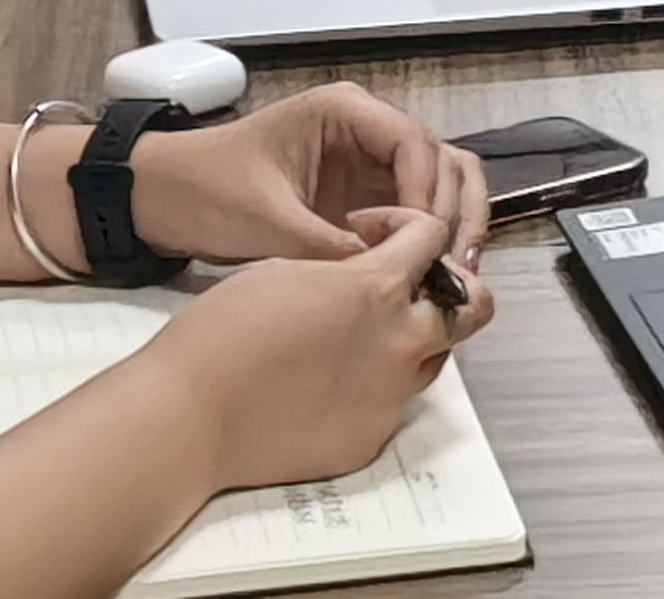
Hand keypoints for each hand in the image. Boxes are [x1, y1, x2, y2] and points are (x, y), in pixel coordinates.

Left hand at [134, 82, 489, 266]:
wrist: (164, 198)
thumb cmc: (207, 190)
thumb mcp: (266, 221)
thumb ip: (328, 245)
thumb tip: (385, 278)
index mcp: (345, 112)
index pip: (415, 145)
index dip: (428, 196)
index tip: (424, 246)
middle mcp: (367, 128)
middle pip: (442, 159)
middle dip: (455, 211)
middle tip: (458, 265)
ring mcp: (367, 161)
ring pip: (439, 183)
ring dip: (453, 223)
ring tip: (455, 272)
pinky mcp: (362, 193)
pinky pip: (413, 209)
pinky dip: (430, 237)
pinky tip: (430, 272)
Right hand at [158, 183, 493, 496]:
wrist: (189, 415)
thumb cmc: (223, 334)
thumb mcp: (289, 268)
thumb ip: (346, 267)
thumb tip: (367, 270)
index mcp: (379, 289)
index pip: (433, 236)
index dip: (405, 225)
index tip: (375, 234)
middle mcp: (400, 343)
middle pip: (474, 306)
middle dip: (450, 286)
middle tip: (411, 285)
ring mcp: (390, 397)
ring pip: (438, 357)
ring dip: (416, 338)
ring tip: (366, 336)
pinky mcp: (370, 439)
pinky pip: (394, 405)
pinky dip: (376, 387)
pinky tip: (329, 385)